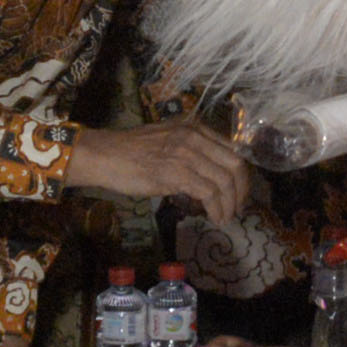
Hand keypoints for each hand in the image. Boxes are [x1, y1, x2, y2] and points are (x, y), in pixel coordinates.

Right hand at [69, 122, 251, 224]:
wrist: (104, 155)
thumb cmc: (130, 152)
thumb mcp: (168, 141)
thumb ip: (191, 152)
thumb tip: (208, 175)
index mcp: (195, 128)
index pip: (232, 150)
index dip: (241, 175)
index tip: (239, 192)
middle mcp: (195, 137)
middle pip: (235, 165)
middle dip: (242, 191)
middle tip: (238, 208)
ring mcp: (186, 154)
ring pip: (224, 181)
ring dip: (230, 204)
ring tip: (225, 218)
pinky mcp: (176, 173)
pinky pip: (209, 193)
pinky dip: (217, 209)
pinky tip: (214, 218)